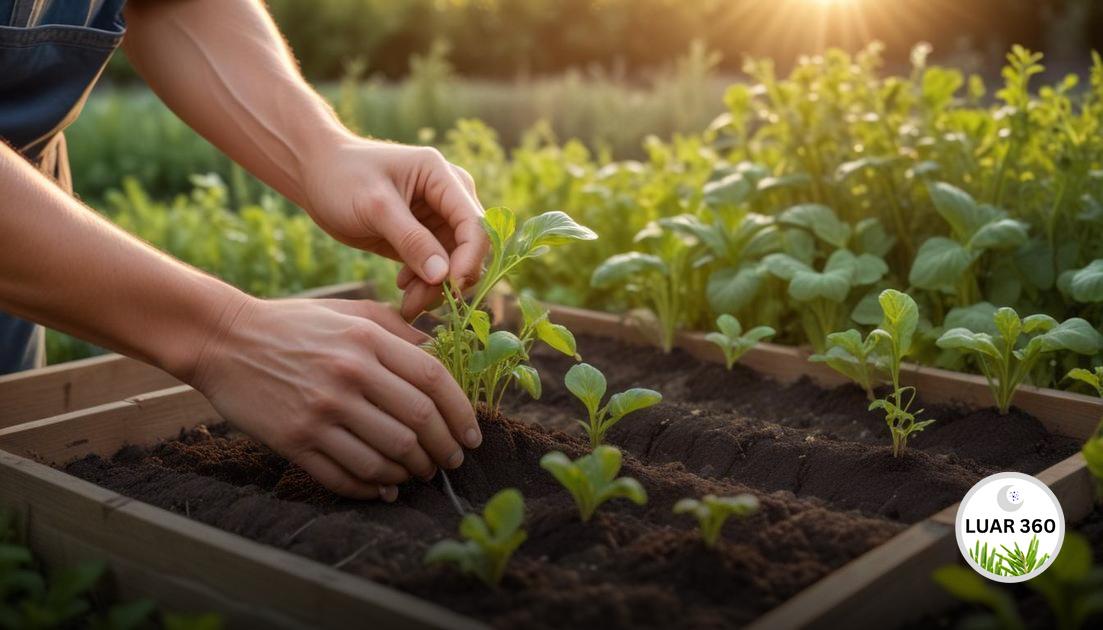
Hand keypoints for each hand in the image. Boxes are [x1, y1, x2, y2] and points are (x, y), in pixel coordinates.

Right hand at [187, 295, 481, 499]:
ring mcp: (320, 411)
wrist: (225, 340)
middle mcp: (348, 375)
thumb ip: (400, 331)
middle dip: (444, 449)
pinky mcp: (294, 440)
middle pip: (418, 423)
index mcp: (368, 340)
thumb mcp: (352, 312)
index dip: (462, 414)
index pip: (435, 380)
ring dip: (413, 471)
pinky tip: (385, 486)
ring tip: (420, 473)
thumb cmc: (296, 324)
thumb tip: (446, 356)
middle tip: (450, 461)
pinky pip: (346, 476)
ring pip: (388, 456)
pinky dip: (373, 487)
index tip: (472, 436)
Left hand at [301, 136, 488, 318]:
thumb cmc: (342, 178)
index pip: (475, 224)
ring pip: (455, 264)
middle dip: (450, 280)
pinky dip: (425, 284)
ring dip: (436, 288)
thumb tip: (444, 277)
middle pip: (470, 248)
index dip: (470, 258)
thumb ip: (411, 240)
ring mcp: (439, 219)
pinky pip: (438, 268)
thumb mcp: (375, 208)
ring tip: (407, 304)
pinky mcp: (425, 238)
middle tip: (418, 304)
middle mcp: (449, 198)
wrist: (316, 174)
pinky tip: (402, 287)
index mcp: (443, 178)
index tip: (450, 287)